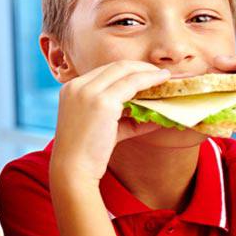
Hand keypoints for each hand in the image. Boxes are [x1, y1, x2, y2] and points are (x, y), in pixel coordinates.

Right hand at [51, 60, 169, 181]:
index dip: (127, 70)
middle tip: (160, 73)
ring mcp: (89, 92)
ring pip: (125, 71)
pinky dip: (150, 81)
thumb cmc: (86, 153)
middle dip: (140, 67)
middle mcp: (78, 86)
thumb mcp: (103, 128)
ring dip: (148, 71)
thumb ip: (124, 118)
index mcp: (71, 89)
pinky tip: (162, 83)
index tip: (145, 74)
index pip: (104, 71)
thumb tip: (152, 114)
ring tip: (164, 77)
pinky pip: (133, 84)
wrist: (72, 169)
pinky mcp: (102, 102)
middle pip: (115, 66)